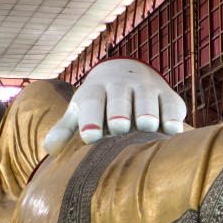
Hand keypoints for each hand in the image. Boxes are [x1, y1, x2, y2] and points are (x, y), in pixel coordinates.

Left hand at [43, 59, 186, 154]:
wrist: (129, 73)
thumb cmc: (100, 103)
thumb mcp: (80, 111)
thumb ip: (65, 129)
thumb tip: (49, 149)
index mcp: (95, 90)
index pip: (91, 101)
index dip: (90, 118)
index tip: (90, 136)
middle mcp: (121, 85)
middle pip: (119, 97)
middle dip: (119, 110)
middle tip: (119, 127)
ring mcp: (147, 88)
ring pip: (147, 97)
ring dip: (147, 110)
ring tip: (147, 125)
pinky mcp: (169, 96)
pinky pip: (172, 105)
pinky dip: (173, 117)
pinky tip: (172, 130)